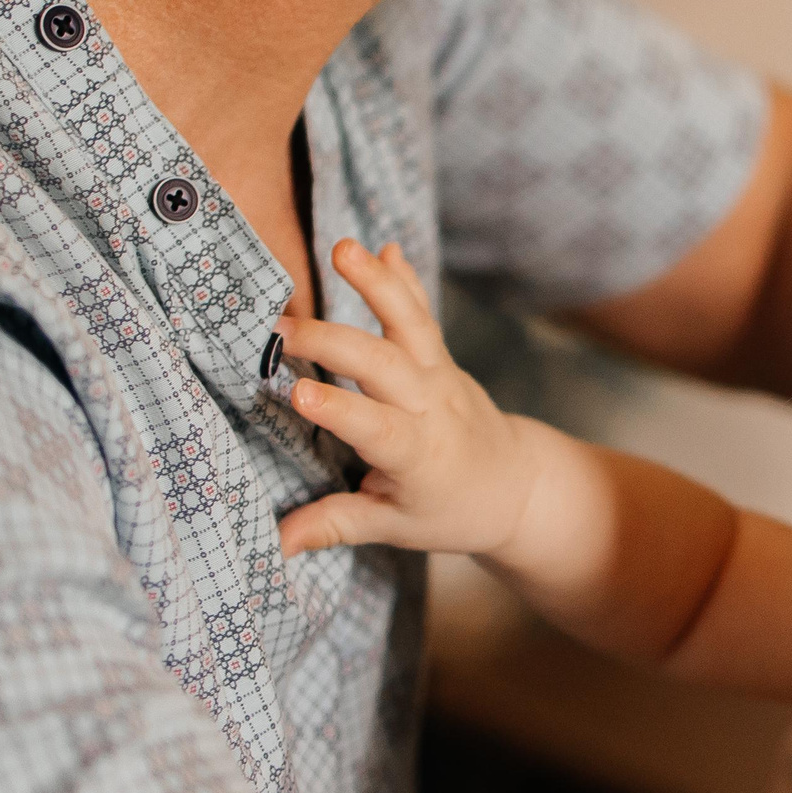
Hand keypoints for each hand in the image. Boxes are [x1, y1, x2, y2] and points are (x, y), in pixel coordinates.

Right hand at [275, 240, 546, 558]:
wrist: (516, 484)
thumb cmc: (450, 510)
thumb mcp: (396, 526)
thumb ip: (337, 524)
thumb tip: (275, 545)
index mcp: (419, 454)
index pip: (377, 428)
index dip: (340, 412)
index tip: (294, 394)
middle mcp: (432, 405)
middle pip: (384, 365)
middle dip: (333, 343)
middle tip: (280, 327)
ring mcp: (440, 374)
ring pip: (411, 324)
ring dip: (378, 283)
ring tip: (343, 249)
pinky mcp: (441, 357)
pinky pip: (422, 314)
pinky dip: (405, 280)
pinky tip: (384, 247)